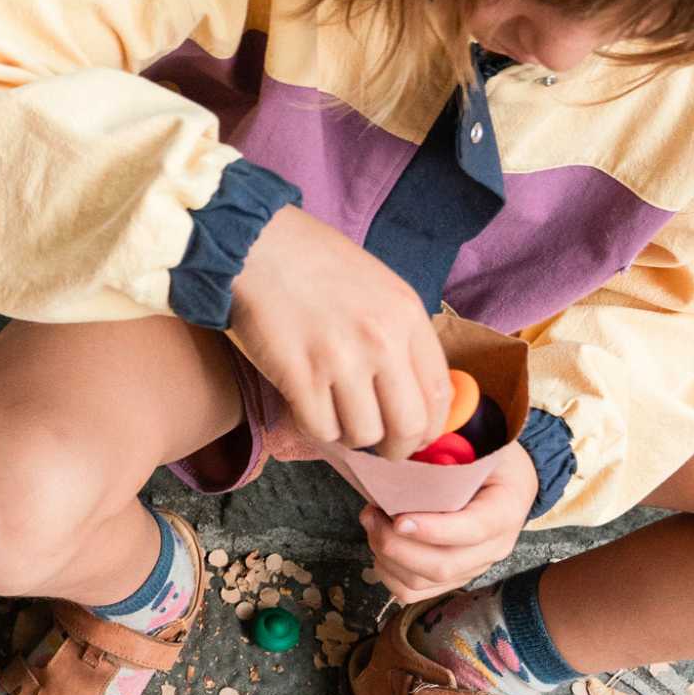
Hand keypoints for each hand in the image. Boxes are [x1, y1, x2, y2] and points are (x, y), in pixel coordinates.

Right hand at [229, 207, 453, 457]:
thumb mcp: (378, 286)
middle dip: (396, 447)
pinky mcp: (299, 375)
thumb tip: (410, 389)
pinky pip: (320, 428)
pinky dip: (316, 429)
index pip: (439, 393)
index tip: (413, 434)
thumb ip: (400, 333)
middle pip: (408, 425)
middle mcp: (382, 341)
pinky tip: (308, 410)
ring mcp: (341, 360)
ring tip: (336, 417)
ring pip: (363, 433)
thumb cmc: (313, 263)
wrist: (254, 247)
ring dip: (350, 436)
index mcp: (407, 315)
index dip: (429, 427)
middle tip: (381, 447)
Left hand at [359, 440, 538, 604]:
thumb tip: (405, 451)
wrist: (508, 483)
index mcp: (505, 510)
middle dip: (395, 544)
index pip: (473, 529)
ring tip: (371, 523)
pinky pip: (414, 592)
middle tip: (371, 514)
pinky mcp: (453, 577)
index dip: (433, 529)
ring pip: (423, 581)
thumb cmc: (489, 459)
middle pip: (442, 565)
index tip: (398, 518)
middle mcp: (494, 547)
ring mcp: (474, 566)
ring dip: (385, 556)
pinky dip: (388, 573)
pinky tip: (379, 546)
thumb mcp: (481, 444)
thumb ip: (452, 450)